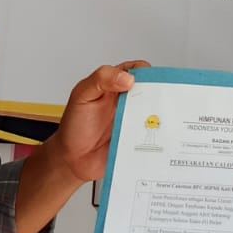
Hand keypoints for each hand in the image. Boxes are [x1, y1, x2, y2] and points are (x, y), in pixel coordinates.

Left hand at [50, 60, 147, 183]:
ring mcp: (134, 121)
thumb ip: (101, 79)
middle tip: (158, 101)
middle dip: (159, 94)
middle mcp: (127, 101)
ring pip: (156, 113)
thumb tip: (127, 77)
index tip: (150, 80)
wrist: (72, 162)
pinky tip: (157, 137)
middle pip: (152, 91)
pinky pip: (154, 135)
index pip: (137, 71)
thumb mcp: (82, 95)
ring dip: (161, 116)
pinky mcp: (138, 140)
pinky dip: (159, 135)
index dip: (146, 73)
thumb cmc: (74, 126)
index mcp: (115, 85)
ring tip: (159, 120)